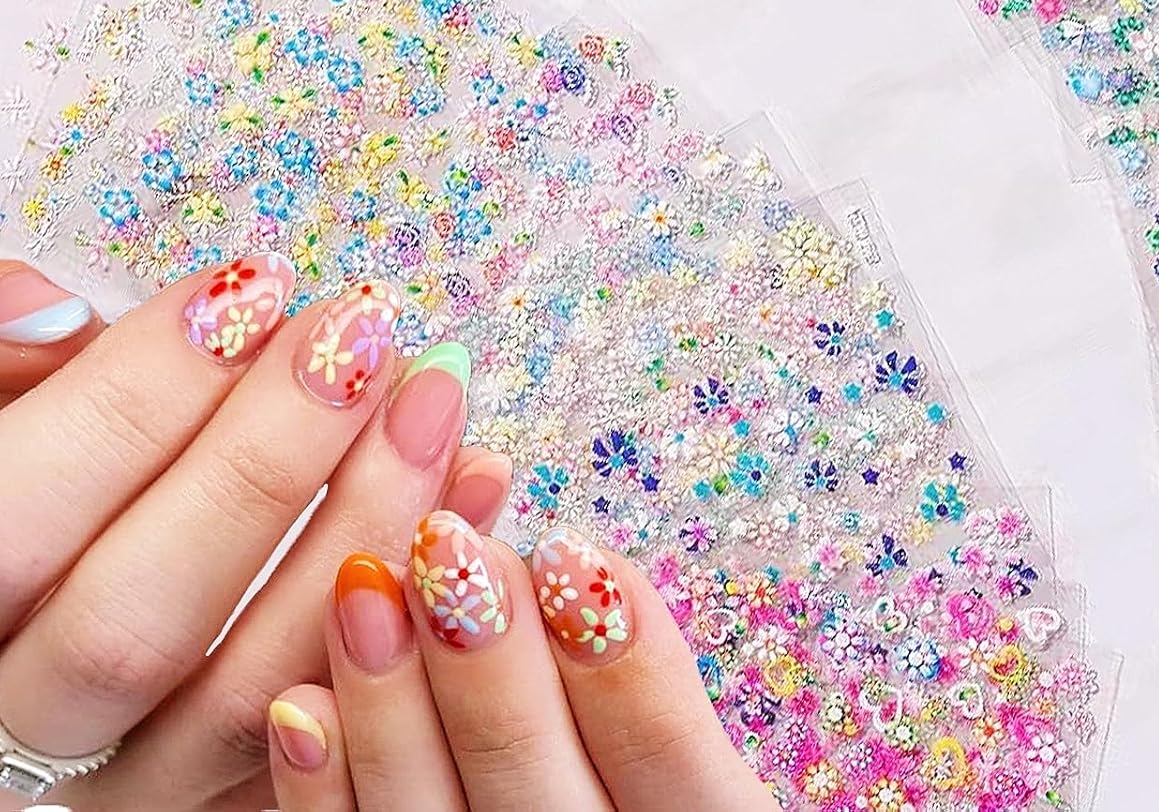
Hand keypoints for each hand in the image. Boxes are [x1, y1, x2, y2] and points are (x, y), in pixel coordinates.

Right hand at [0, 255, 511, 810]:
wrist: (50, 619)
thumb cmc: (39, 490)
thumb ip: (8, 380)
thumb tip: (56, 310)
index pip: (19, 520)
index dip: (139, 396)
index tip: (255, 286)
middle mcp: (12, 728)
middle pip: (134, 624)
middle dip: (264, 463)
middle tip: (365, 330)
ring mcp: (122, 783)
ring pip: (247, 696)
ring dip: (364, 529)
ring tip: (435, 393)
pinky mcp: (224, 790)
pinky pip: (337, 724)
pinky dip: (420, 597)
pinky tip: (482, 479)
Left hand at [267, 514, 774, 811]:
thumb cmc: (619, 771)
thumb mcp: (679, 745)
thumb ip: (644, 671)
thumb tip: (573, 557)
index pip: (671, 764)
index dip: (630, 666)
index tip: (574, 550)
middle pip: (535, 786)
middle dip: (486, 663)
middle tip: (449, 545)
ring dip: (390, 702)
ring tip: (362, 580)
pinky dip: (324, 789)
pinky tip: (303, 701)